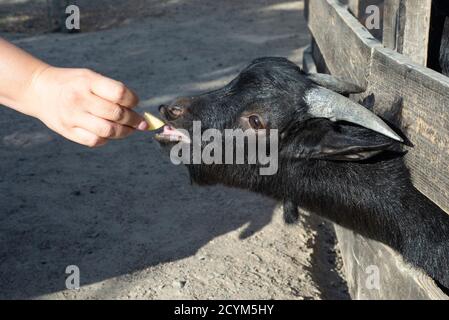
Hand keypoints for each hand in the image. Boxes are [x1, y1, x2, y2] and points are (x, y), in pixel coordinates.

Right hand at [25, 66, 147, 146]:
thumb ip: (113, 92)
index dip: (133, 100)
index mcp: (87, 81)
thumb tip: (138, 112)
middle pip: (117, 114)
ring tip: (130, 130)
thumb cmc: (73, 84)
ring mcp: (72, 116)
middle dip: (134, 120)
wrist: (38, 89)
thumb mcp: (90, 78)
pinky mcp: (67, 131)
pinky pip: (95, 141)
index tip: (135, 103)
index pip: (120, 93)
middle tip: (140, 122)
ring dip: (125, 132)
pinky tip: (109, 134)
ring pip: (108, 131)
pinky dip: (107, 139)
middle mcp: (79, 98)